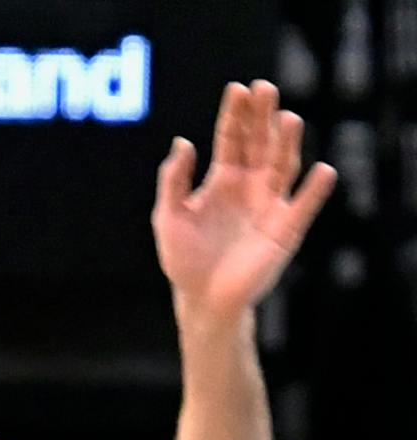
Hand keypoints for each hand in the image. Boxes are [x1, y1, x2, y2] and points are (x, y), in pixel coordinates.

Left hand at [153, 80, 336, 321]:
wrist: (202, 300)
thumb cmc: (184, 259)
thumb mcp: (169, 217)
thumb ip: (174, 181)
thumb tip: (182, 142)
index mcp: (223, 179)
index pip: (232, 138)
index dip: (235, 114)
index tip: (239, 89)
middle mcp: (250, 185)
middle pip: (260, 142)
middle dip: (263, 116)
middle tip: (265, 89)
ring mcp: (270, 204)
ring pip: (283, 165)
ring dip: (287, 142)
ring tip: (287, 119)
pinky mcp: (285, 229)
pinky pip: (303, 206)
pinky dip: (314, 190)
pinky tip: (321, 172)